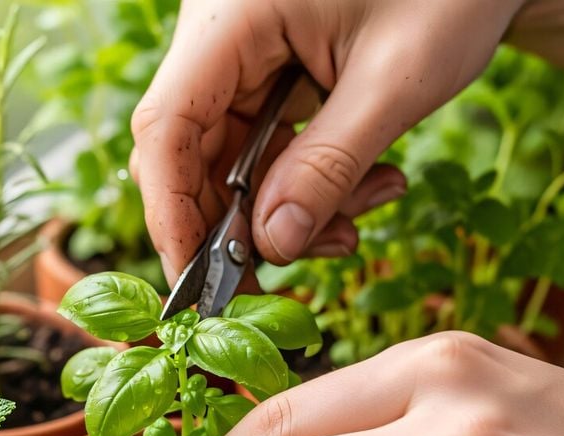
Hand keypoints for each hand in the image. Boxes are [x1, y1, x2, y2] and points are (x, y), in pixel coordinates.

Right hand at [130, 0, 519, 279]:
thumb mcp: (396, 81)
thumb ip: (329, 167)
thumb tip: (273, 246)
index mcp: (230, 17)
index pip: (167, 126)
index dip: (171, 212)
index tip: (196, 281)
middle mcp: (219, 37)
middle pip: (190, 153)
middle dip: (241, 223)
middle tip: (290, 276)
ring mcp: (241, 56)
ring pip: (230, 162)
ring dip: (288, 208)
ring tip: (356, 223)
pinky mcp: (268, 74)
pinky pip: (265, 147)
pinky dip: (308, 183)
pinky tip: (364, 188)